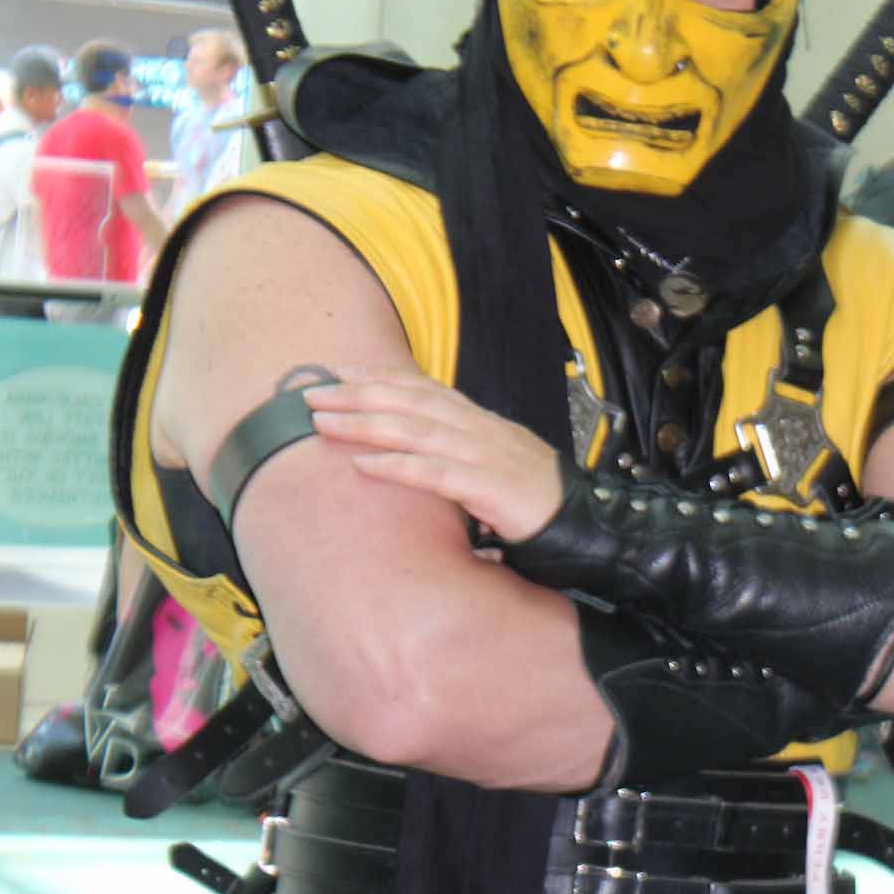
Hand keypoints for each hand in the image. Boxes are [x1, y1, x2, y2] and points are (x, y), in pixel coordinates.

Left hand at [305, 368, 564, 540]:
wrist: (582, 520)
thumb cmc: (531, 497)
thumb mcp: (490, 462)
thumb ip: (455, 450)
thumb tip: (414, 450)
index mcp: (477, 420)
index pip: (421, 388)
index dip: (377, 377)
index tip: (336, 373)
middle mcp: (477, 428)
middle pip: (409, 401)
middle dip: (357, 395)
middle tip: (311, 395)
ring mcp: (483, 454)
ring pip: (415, 430)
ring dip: (365, 423)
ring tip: (324, 423)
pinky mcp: (488, 487)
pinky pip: (434, 473)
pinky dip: (397, 466)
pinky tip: (364, 464)